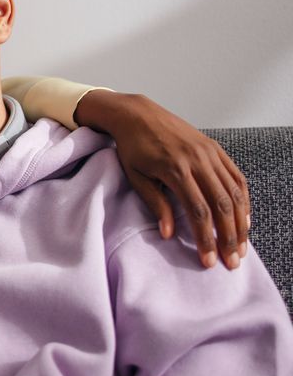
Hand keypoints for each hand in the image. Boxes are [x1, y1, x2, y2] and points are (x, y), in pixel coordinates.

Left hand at [74, 90, 250, 269]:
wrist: (138, 114)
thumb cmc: (132, 147)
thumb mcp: (136, 177)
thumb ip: (155, 204)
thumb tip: (167, 235)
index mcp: (175, 169)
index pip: (197, 211)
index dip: (206, 238)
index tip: (208, 260)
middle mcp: (197, 160)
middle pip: (221, 205)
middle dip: (228, 237)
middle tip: (231, 261)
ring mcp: (209, 152)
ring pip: (234, 193)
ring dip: (240, 223)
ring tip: (240, 247)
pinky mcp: (215, 148)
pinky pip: (236, 177)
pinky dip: (243, 200)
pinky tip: (243, 219)